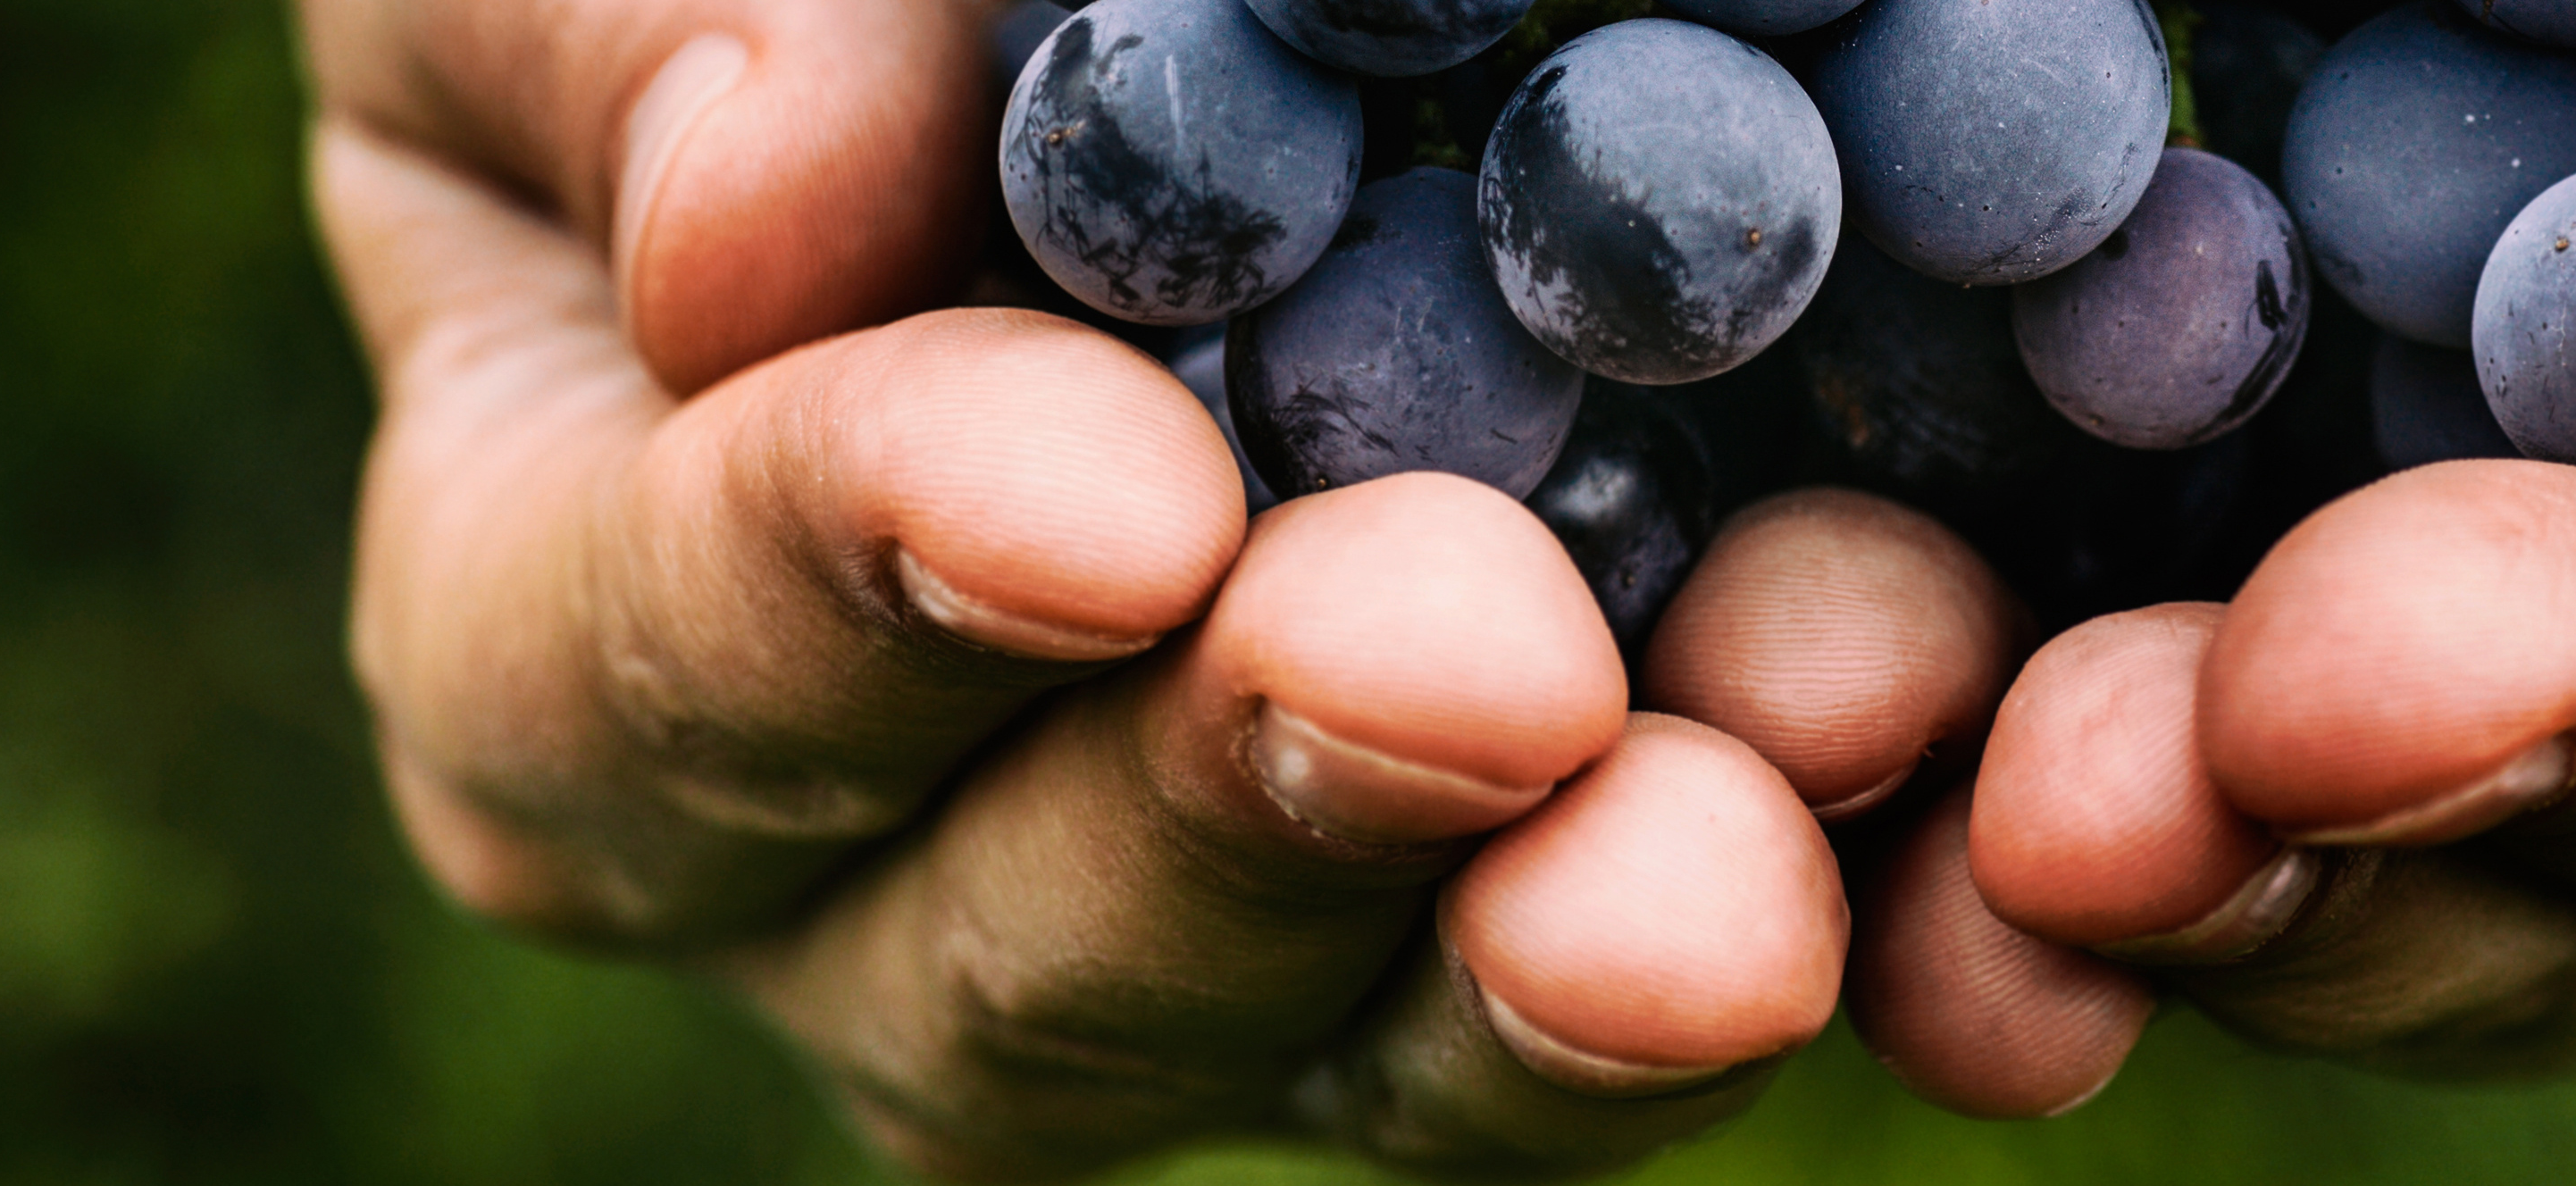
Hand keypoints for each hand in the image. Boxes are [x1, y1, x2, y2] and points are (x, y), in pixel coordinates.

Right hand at [303, 0, 1938, 1174]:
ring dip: (1571, 955)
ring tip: (1755, 846)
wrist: (1092, 37)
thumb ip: (633, 47)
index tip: (1109, 496)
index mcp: (593, 630)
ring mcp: (1242, 938)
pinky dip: (1853, 938)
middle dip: (1266, 815)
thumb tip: (760, 225)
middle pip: (1029, 955)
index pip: (665, 660)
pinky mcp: (1558, 909)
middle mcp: (891, 868)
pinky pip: (1683, 977)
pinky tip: (1981, 871)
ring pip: (1373, 1045)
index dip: (867, 581)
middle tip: (1482, 671)